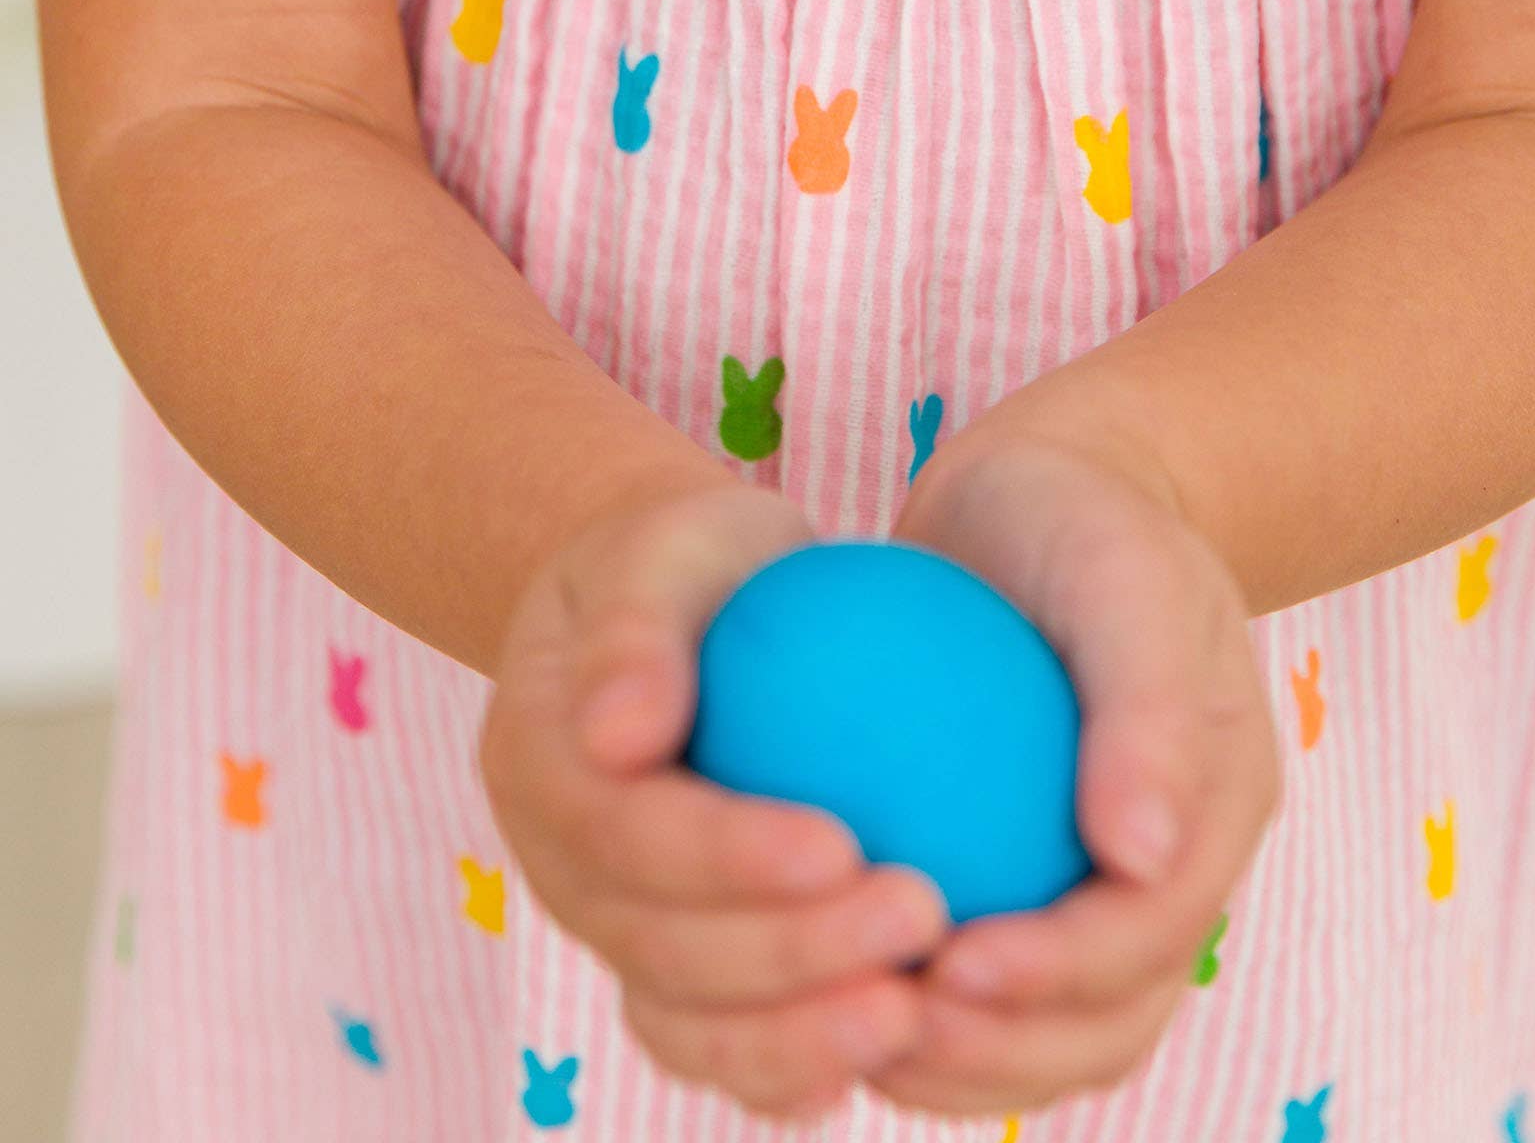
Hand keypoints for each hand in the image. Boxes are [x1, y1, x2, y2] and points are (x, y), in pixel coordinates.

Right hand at [482, 477, 949, 1120]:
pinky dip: (792, 1068)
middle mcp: (561, 867)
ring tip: (912, 1009)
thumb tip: (618, 733)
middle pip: (657, 946)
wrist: (687, 608)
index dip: (723, 856)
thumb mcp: (667, 543)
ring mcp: (612, 930)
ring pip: (684, 1021)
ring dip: (796, 1036)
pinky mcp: (670, 973)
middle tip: (918, 917)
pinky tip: (893, 1046)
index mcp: (538, 761)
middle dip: (788, 956)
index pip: (622, 831)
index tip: (843, 847)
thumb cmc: (692, 559)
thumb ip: (637, 628)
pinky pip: (720, 1044)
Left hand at [877, 431, 1278, 1117]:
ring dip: (955, 1060)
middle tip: (880, 1024)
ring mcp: (1099, 884)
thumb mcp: (1125, 573)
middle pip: (1105, 1022)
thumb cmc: (1087, 514)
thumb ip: (1147, 703)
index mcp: (1218, 808)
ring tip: (844, 1030)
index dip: (1057, 980)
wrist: (1046, 489)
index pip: (1149, 938)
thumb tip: (1142, 852)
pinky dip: (916, 1005)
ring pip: (1042, 1031)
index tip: (946, 968)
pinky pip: (979, 975)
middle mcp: (1168, 869)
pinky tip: (819, 983)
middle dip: (1002, 1055)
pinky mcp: (1026, 877)